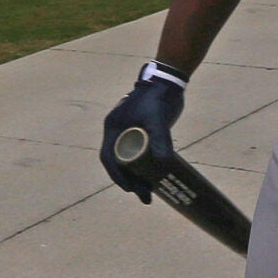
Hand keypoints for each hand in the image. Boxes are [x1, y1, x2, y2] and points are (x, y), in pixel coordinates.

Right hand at [101, 64, 186, 200]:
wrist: (168, 81)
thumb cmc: (159, 97)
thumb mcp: (159, 120)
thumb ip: (161, 139)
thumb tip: (165, 162)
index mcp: (114, 127)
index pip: (109, 157)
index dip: (118, 176)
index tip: (131, 189)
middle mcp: (117, 130)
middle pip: (117, 162)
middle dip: (129, 181)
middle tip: (145, 196)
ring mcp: (127, 131)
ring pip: (126, 159)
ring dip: (136, 176)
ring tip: (149, 192)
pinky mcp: (139, 131)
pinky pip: (135, 153)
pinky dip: (142, 167)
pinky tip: (153, 176)